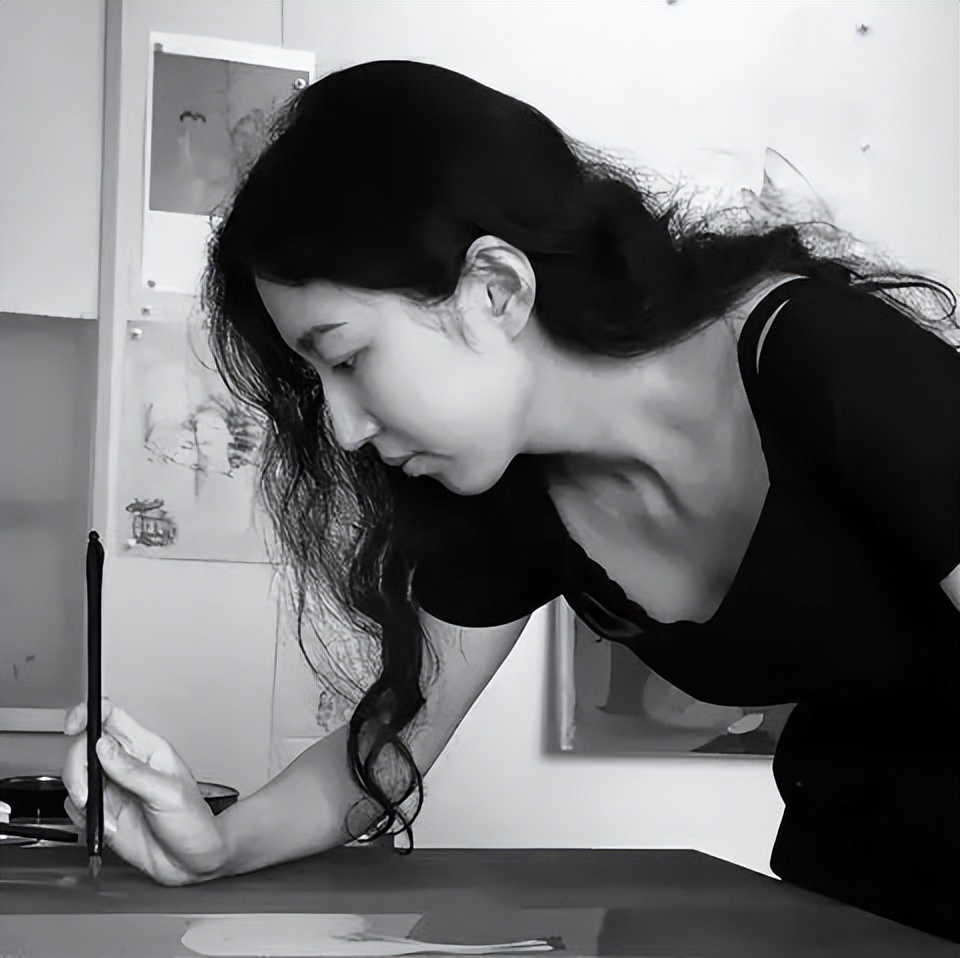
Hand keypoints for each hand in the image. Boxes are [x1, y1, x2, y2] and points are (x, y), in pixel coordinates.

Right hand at [62, 699, 228, 884]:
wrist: (193, 862)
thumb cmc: (194, 823)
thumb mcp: (168, 794)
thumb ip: (133, 772)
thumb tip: (103, 747)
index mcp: (148, 749)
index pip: (113, 717)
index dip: (90, 713)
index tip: (73, 725)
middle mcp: (127, 765)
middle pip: (85, 748)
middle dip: (78, 771)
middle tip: (87, 795)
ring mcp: (114, 789)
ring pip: (77, 777)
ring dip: (82, 799)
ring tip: (106, 818)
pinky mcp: (104, 813)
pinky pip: (76, 807)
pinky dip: (83, 819)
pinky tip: (107, 828)